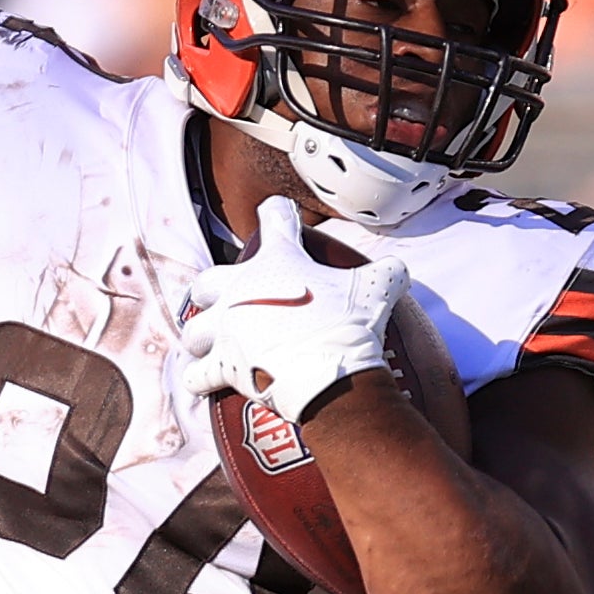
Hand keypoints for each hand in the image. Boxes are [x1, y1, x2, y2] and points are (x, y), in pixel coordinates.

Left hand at [176, 213, 407, 426]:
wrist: (330, 374)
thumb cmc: (350, 325)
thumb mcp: (379, 288)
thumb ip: (387, 272)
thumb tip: (398, 270)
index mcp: (276, 261)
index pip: (274, 218)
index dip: (278, 214)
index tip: (277, 214)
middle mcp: (240, 290)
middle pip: (207, 282)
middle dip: (214, 292)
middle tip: (229, 301)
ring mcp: (226, 329)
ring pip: (194, 329)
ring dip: (203, 336)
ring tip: (214, 343)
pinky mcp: (221, 366)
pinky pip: (196, 375)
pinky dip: (200, 379)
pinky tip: (204, 380)